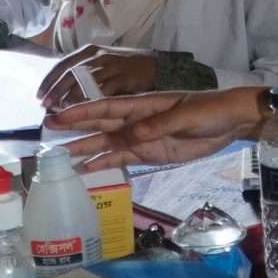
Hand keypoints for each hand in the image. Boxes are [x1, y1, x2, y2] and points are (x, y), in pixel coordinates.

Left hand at [36, 45, 157, 107]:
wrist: (159, 66)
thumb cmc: (127, 68)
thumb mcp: (103, 66)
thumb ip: (85, 76)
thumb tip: (60, 94)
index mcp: (90, 52)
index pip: (63, 64)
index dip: (49, 80)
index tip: (39, 95)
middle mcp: (99, 56)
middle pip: (70, 73)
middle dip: (55, 91)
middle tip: (45, 107)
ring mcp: (112, 66)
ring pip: (84, 82)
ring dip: (70, 98)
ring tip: (60, 114)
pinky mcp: (125, 77)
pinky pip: (104, 91)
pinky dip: (92, 102)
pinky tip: (84, 113)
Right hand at [48, 88, 268, 169]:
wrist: (230, 122)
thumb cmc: (209, 110)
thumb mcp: (185, 115)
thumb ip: (157, 125)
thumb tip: (130, 135)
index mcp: (142, 104)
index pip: (105, 109)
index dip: (81, 113)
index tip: (57, 116)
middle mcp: (136, 121)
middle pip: (100, 127)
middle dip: (75, 131)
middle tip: (47, 138)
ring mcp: (141, 138)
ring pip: (107, 145)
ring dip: (86, 151)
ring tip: (62, 161)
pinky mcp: (150, 154)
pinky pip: (123, 160)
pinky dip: (105, 166)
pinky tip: (88, 172)